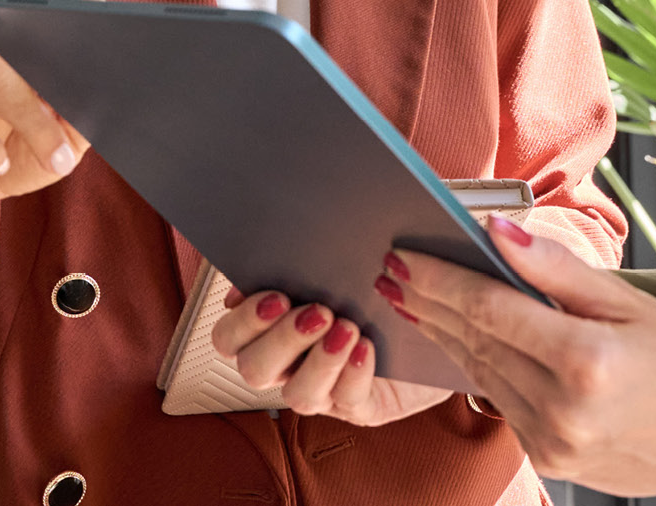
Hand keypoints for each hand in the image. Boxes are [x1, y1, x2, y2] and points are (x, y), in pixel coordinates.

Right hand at [0, 0, 96, 295]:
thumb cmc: (17, 153)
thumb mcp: (62, 142)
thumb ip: (84, 122)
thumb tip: (107, 108)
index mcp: (29, 56)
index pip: (49, 11)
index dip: (77, 6)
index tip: (110, 34)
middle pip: (23, 39)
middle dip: (60, 69)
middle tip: (88, 107)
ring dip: (32, 120)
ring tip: (58, 159)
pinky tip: (1, 162)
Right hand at [211, 283, 452, 426]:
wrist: (427, 314)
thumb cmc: (367, 283)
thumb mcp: (330, 264)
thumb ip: (296, 260)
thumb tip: (274, 248)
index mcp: (269, 330)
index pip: (228, 338)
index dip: (243, 322)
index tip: (276, 296)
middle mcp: (288, 365)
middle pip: (254, 370)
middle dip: (282, 340)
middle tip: (318, 311)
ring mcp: (323, 390)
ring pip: (298, 395)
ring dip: (320, 361)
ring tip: (348, 327)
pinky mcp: (360, 406)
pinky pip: (347, 401)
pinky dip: (353, 373)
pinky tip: (365, 347)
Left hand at [383, 216, 655, 502]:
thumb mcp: (625, 300)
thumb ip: (556, 268)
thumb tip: (496, 232)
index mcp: (585, 360)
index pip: (490, 308)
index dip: (439, 279)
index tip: (404, 256)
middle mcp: (563, 409)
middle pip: (475, 342)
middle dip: (429, 304)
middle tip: (393, 271)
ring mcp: (554, 444)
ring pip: (480, 376)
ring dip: (445, 336)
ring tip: (414, 300)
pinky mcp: (550, 464)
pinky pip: (501, 404)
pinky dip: (479, 369)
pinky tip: (461, 341)